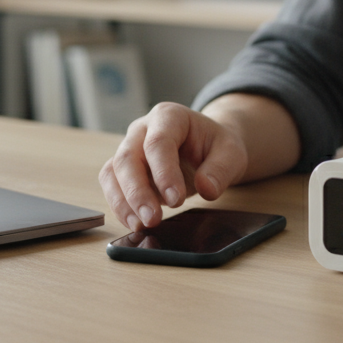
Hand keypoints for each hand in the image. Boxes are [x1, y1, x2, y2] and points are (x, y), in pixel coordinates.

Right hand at [98, 102, 248, 231]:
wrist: (207, 147)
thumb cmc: (216, 146)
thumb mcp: (231, 153)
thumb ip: (221, 169)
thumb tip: (207, 189)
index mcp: (169, 116)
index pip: (158, 143)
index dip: (163, 172)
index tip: (175, 200)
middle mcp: (142, 129)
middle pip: (128, 158)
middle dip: (137, 192)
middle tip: (152, 219)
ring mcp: (130, 148)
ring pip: (113, 172)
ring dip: (123, 202)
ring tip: (140, 225)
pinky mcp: (124, 169)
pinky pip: (112, 185)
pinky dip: (119, 206)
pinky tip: (134, 222)